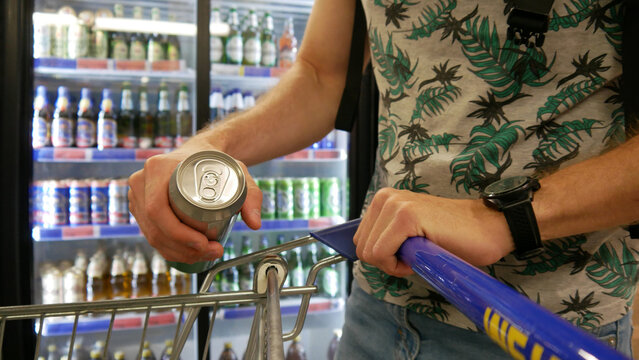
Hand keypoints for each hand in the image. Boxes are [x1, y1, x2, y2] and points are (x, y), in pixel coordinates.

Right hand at [128, 141, 262, 263]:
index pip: (158, 209)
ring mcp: (137, 194)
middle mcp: (142, 180)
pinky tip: (187, 255)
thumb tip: (255, 224)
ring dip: (177, 252)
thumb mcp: (236, 172)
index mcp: (158, 168)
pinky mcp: (139, 206)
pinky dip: (167, 248)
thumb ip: (251, 195)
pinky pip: (150, 233)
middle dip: (182, 248)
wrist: (199, 152)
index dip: (178, 233)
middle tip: (210, 252)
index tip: (203, 243)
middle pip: (155, 226)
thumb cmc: (215, 160)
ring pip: (151, 234)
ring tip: (205, 254)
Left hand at [353, 187, 514, 276]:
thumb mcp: (409, 235)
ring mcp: (395, 204)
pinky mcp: (406, 216)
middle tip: (416, 257)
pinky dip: (398, 265)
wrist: (488, 229)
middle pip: (362, 248)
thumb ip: (386, 237)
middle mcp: (386, 197)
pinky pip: (382, 254)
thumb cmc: (454, 237)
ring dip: (394, 264)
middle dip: (386, 262)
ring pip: (370, 252)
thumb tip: (364, 254)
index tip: (407, 255)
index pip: (361, 241)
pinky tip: (422, 255)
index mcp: (384, 200)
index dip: (383, 258)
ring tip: (421, 253)